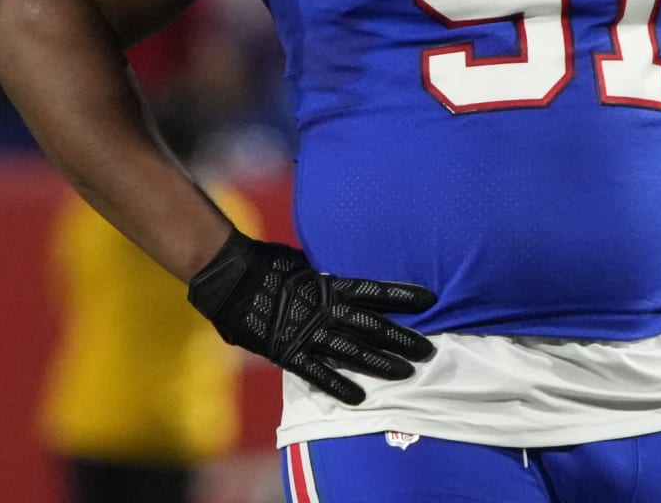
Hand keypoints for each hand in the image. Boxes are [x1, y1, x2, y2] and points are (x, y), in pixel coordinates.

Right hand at [187, 231, 436, 404]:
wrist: (230, 278)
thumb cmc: (266, 265)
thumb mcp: (304, 263)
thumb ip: (325, 276)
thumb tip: (342, 277)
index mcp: (330, 285)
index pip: (374, 290)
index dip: (402, 296)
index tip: (430, 300)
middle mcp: (326, 310)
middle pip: (373, 326)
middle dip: (402, 338)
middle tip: (429, 349)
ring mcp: (308, 332)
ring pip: (353, 351)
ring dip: (381, 363)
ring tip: (407, 373)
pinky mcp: (289, 352)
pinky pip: (318, 373)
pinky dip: (339, 385)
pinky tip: (360, 397)